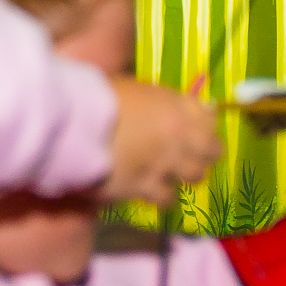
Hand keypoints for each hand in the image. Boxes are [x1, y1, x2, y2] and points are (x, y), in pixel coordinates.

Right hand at [101, 77, 220, 206]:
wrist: (72, 123)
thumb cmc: (97, 97)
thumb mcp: (136, 87)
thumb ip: (163, 100)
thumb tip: (183, 106)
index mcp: (175, 105)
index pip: (210, 118)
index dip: (205, 125)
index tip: (198, 129)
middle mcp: (178, 134)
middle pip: (212, 150)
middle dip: (205, 153)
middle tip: (191, 156)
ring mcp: (165, 162)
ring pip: (195, 175)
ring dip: (186, 174)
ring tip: (172, 173)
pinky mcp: (146, 186)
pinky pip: (167, 198)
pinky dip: (162, 196)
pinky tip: (152, 191)